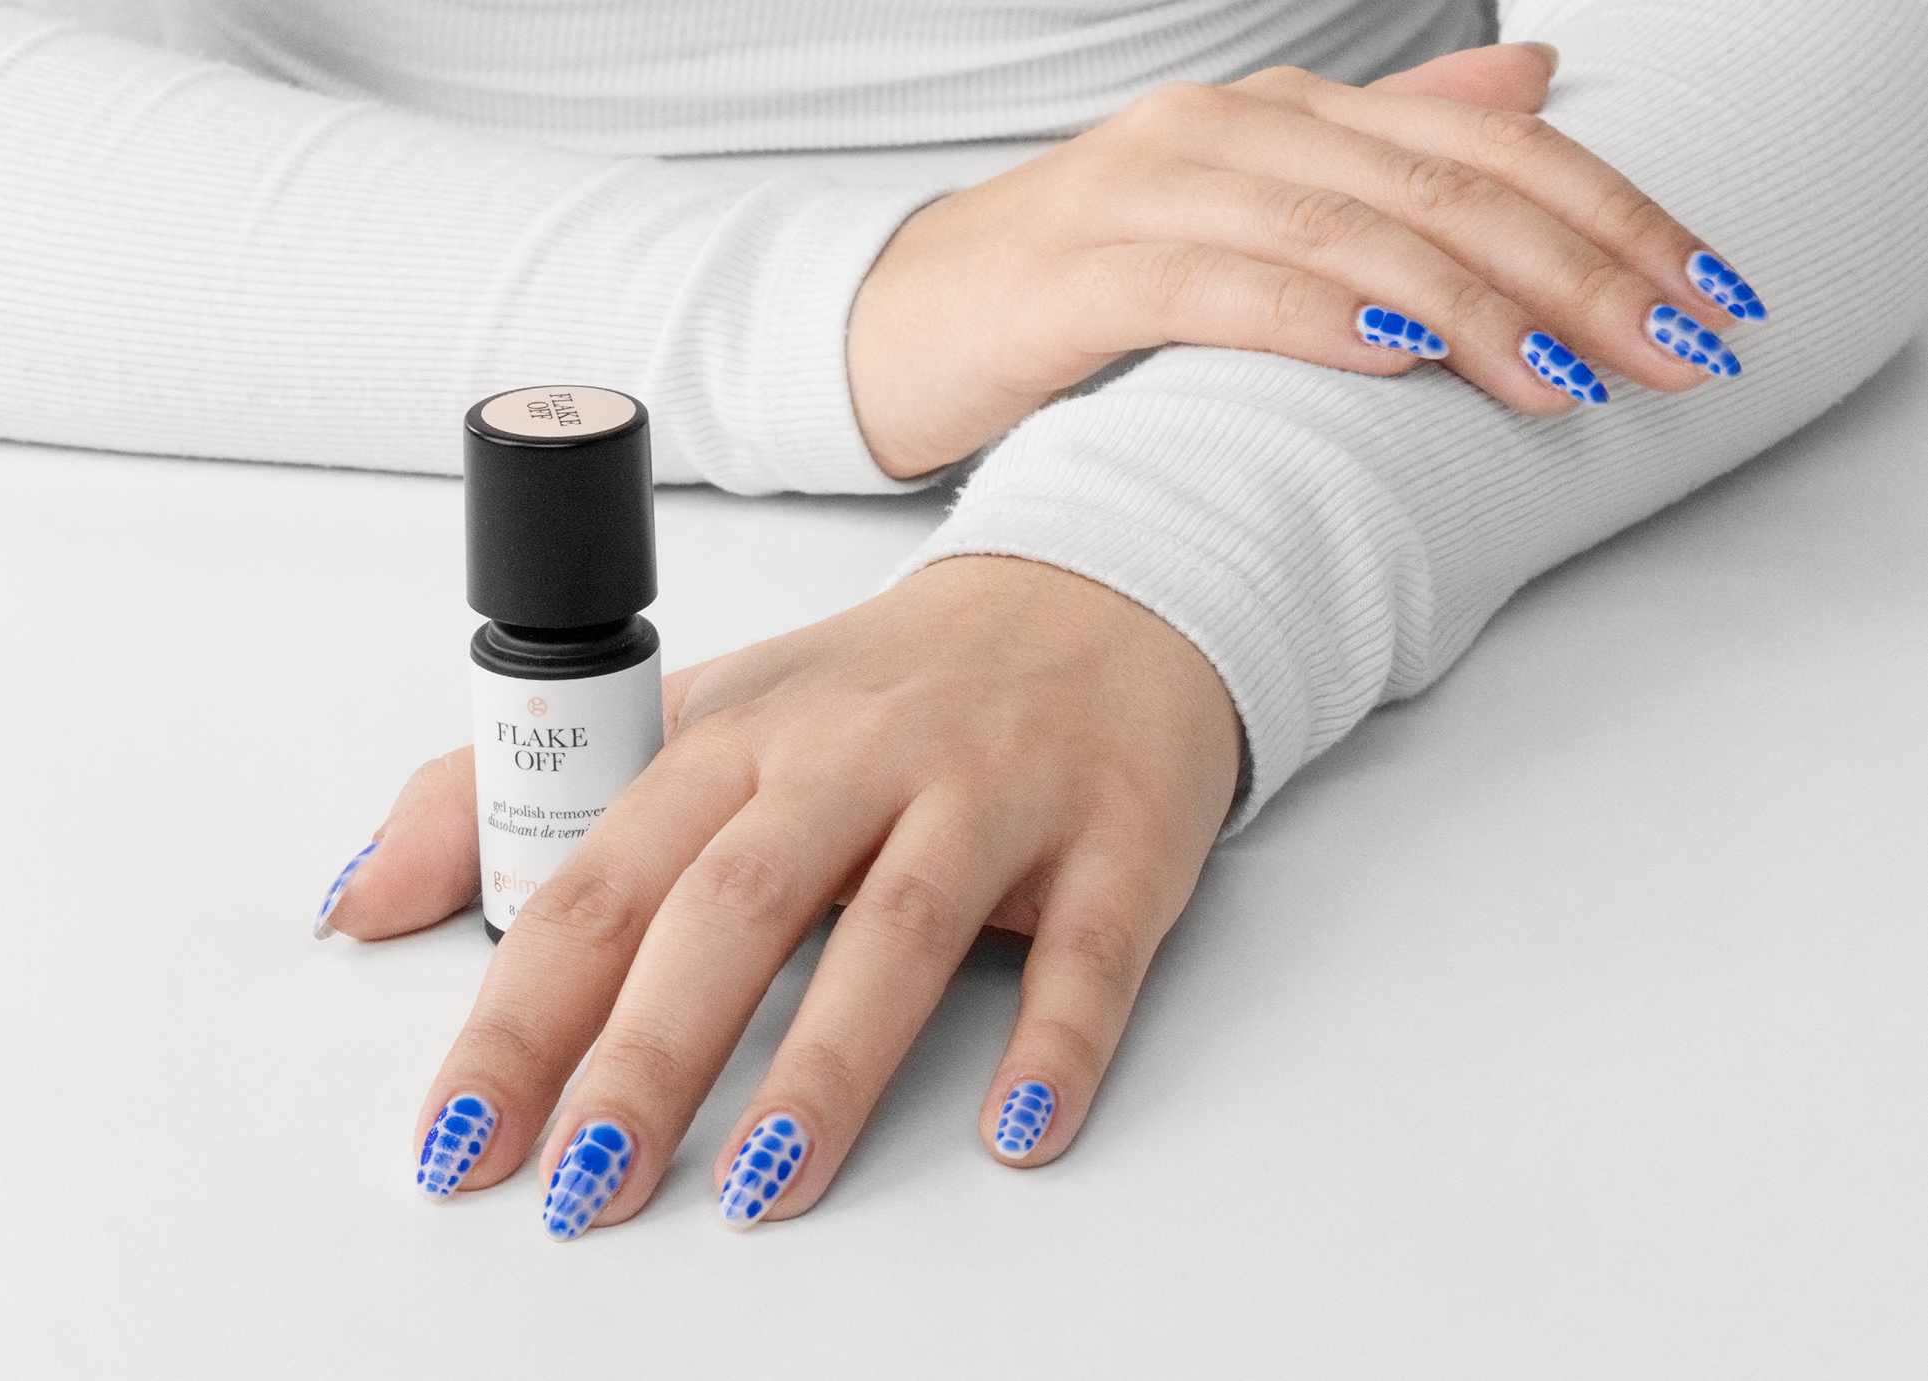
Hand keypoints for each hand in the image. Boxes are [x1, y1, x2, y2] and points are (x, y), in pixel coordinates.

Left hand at [324, 556, 1240, 1234]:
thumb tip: (356, 904)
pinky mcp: (1115, 839)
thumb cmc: (882, 688)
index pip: (600, 879)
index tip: (458, 1133)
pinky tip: (1015, 1131)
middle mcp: (851, 759)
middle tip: (582, 1185)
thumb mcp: (697, 719)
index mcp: (737, 740)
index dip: (520, 1013)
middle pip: (732, 906)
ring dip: (824, 1067)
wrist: (1100, 591)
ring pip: (895, 930)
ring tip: (759, 1186)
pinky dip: (1056, 1041)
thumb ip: (515, 804)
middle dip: (647, 1054)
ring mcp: (988, 795)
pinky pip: (1088, 950)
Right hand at [847, 42, 1763, 477]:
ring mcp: (1147, 192)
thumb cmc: (1071, 289)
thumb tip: (1532, 80)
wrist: (889, 325)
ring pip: (1347, 235)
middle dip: (1574, 271)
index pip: (1480, 149)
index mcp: (1277, 112)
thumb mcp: (1242, 210)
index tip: (1703, 294)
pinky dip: (1319, 318)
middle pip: (1436, 189)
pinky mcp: (1080, 274)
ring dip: (1470, 309)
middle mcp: (1224, 129)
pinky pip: (1222, 285)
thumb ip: (1382, 150)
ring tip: (1565, 377)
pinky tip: (1399, 354)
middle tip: (1672, 349)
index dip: (1607, 214)